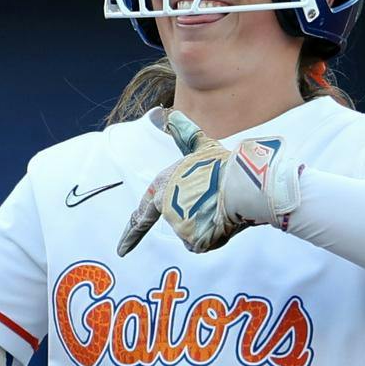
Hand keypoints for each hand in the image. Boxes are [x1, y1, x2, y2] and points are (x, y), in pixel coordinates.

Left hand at [116, 108, 301, 255]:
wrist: (243, 180)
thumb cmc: (225, 163)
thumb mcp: (202, 146)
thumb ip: (185, 135)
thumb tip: (172, 114)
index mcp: (162, 188)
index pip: (142, 216)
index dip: (132, 233)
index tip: (121, 251)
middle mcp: (164, 207)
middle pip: (182, 222)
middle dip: (198, 218)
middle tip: (214, 204)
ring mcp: (177, 224)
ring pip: (195, 233)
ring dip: (210, 224)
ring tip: (222, 206)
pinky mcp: (192, 239)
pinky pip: (206, 243)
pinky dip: (217, 235)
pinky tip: (224, 219)